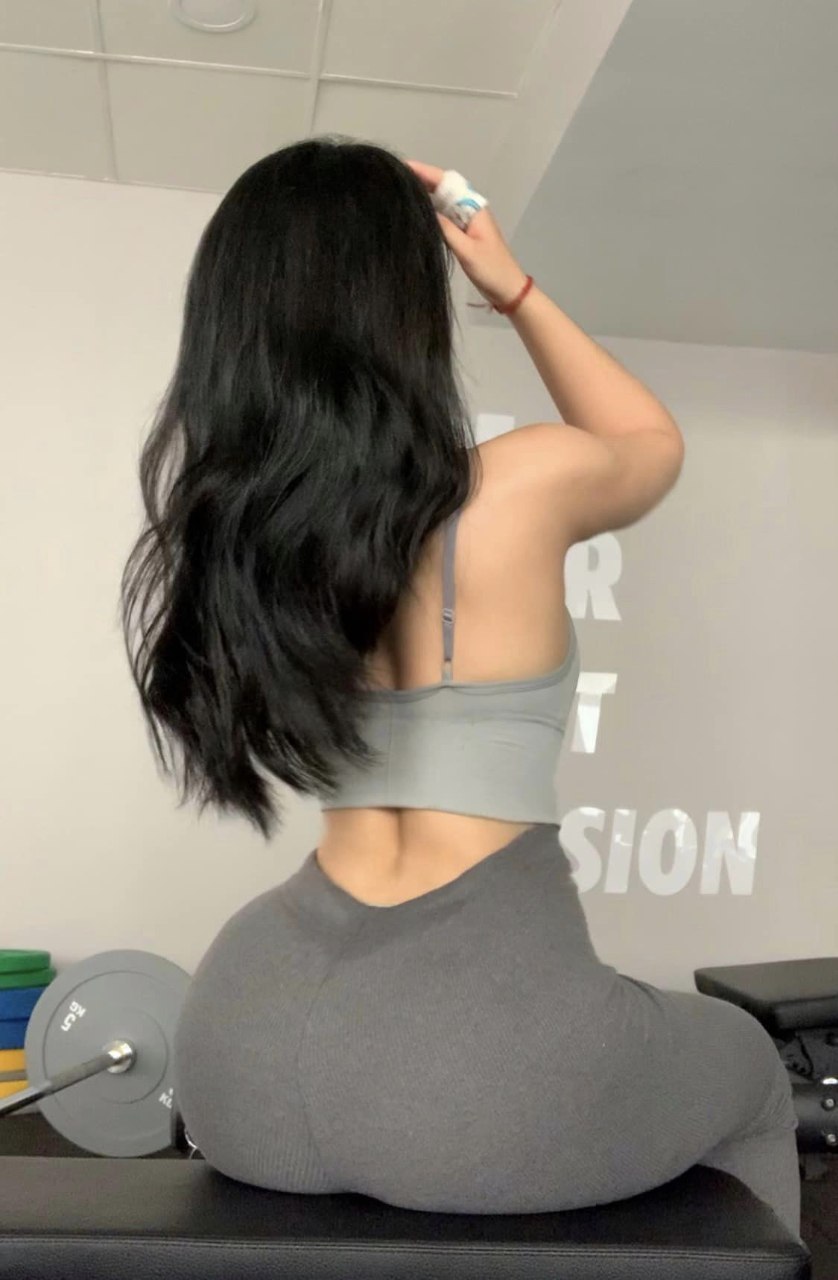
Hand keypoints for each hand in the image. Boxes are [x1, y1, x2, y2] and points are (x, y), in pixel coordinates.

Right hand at [405, 159, 529, 309]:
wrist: (508, 289)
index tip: (404, 166)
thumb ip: (446, 229)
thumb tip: (424, 209)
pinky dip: (430, 211)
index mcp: (473, 208)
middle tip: (395, 176)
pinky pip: (444, 216)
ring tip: (400, 189)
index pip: (447, 182)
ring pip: (442, 201)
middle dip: (421, 179)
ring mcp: (466, 221)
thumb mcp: (466, 250)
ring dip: (424, 193)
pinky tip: (416, 211)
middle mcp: (469, 209)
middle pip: (443, 187)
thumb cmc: (491, 270)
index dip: (425, 172)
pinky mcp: (463, 233)